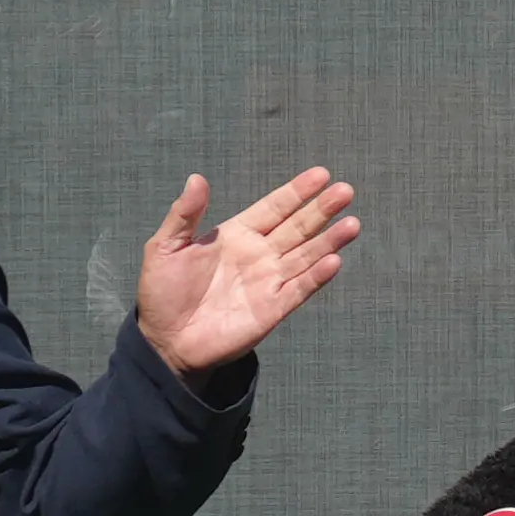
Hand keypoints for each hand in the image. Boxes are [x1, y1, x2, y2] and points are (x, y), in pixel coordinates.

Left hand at [139, 167, 358, 380]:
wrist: (165, 340)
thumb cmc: (162, 292)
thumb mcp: (165, 247)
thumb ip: (184, 214)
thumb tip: (197, 178)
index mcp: (238, 235)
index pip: (275, 208)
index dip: (297, 192)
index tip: (321, 175)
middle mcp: (260, 255)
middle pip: (299, 227)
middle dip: (322, 210)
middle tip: (346, 190)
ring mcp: (269, 282)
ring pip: (307, 256)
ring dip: (330, 241)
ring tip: (352, 224)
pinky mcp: (272, 309)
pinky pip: (299, 289)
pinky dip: (317, 276)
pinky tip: (334, 261)